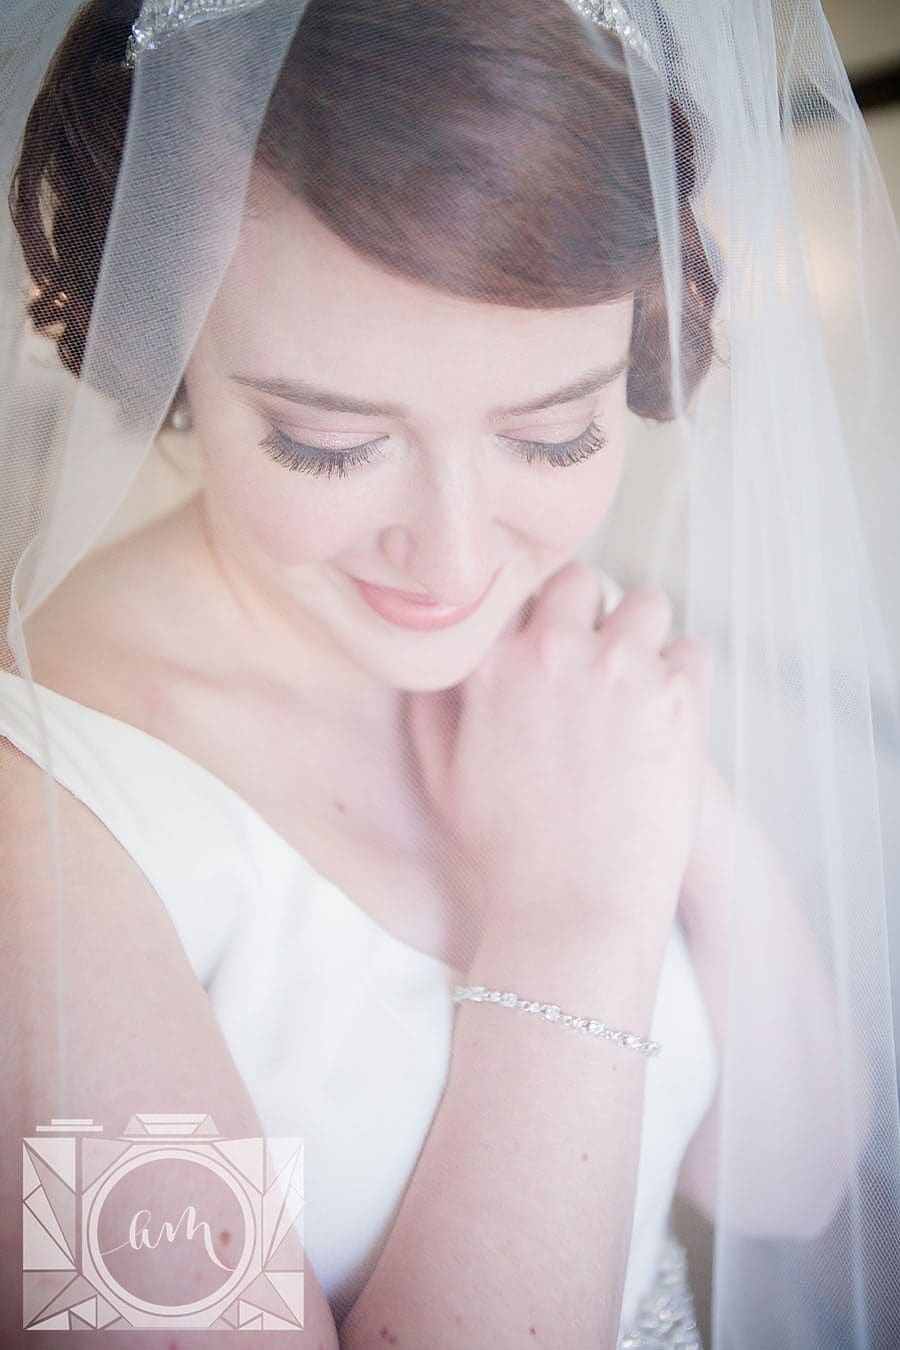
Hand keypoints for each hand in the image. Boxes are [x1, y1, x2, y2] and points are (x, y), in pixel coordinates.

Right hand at [407, 560, 715, 948]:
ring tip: (637, 685)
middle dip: (588, 615)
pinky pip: (692, 650)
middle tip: (596, 662)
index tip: (547, 643)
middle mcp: (555, 651)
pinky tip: (666, 715)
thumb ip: (433, 704)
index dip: (534, 616)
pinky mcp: (680, 697)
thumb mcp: (442, 775)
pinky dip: (683, 675)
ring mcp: (622, 669)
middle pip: (581, 581)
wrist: (575, 906)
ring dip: (642, 636)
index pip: (517, 588)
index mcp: (493, 663)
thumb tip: (439, 654)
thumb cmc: (506, 848)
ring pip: (646, 603)